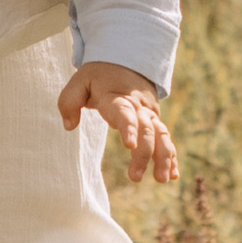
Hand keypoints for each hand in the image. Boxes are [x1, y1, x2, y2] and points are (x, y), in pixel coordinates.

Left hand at [58, 62, 179, 183]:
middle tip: (134, 177)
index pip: (124, 113)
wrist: (125, 62)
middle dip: (143, 154)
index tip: (129, 145)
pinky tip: (173, 175)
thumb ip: (69, 101)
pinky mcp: (155, 121)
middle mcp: (138, 107)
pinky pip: (166, 139)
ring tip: (161, 180)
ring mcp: (149, 115)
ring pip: (162, 136)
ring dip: (163, 158)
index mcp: (117, 97)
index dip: (129, 128)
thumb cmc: (98, 77)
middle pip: (146, 130)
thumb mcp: (79, 82)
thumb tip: (69, 126)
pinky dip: (171, 156)